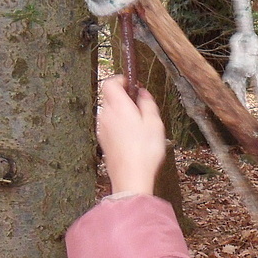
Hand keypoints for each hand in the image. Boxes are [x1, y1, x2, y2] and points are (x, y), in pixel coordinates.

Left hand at [97, 75, 166, 194]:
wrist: (130, 177)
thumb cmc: (144, 151)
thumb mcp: (154, 123)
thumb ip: (147, 103)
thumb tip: (143, 93)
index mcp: (119, 106)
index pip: (110, 82)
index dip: (121, 80)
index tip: (133, 85)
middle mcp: (106, 115)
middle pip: (110, 97)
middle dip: (124, 98)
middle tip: (141, 108)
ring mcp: (102, 129)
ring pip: (110, 112)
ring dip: (122, 113)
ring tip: (139, 127)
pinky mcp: (103, 141)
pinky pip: (110, 126)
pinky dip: (119, 126)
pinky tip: (132, 139)